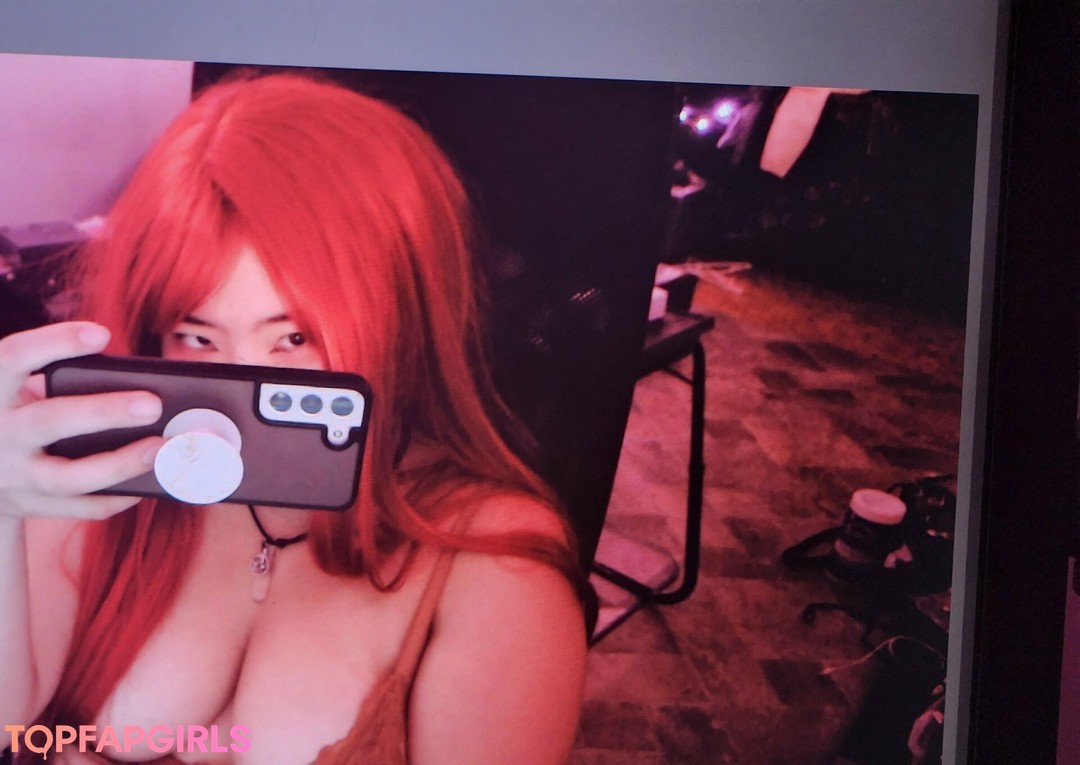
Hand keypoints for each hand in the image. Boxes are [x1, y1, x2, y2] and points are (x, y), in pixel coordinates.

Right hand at [0, 322, 164, 519]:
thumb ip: (58, 380)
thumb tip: (137, 384)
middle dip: (104, 412)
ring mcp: (13, 476)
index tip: (101, 334)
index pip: (12, 358)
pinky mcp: (30, 505)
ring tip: (160, 447)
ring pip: (67, 477)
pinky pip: (79, 508)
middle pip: (50, 422)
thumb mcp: (14, 391)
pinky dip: (116, 497)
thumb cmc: (13, 413)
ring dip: (120, 464)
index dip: (54, 343)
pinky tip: (149, 483)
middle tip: (152, 405)